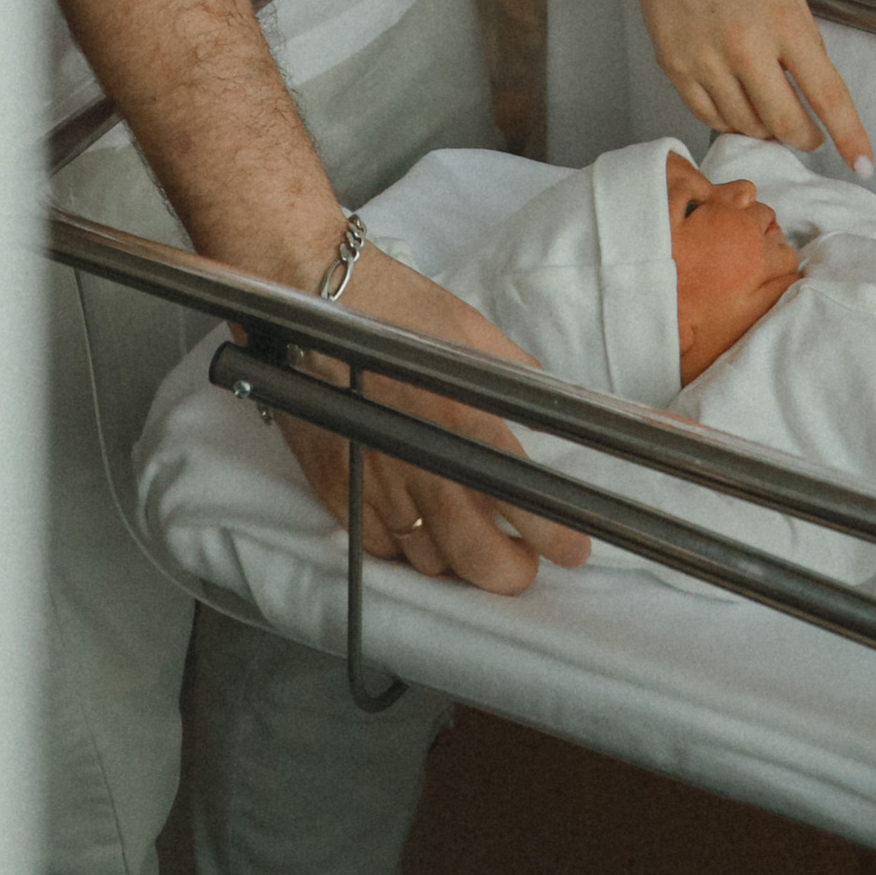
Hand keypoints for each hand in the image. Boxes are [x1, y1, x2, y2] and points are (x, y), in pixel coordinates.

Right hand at [277, 246, 591, 594]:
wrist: (303, 301)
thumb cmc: (387, 304)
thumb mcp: (464, 326)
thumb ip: (508, 367)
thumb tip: (541, 389)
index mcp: (459, 414)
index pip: (518, 493)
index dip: (553, 534)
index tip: (572, 550)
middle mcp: (419, 458)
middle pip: (471, 552)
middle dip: (507, 573)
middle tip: (524, 566)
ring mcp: (373, 480)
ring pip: (426, 559)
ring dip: (458, 565)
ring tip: (476, 550)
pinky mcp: (335, 488)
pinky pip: (379, 546)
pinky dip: (407, 552)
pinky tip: (423, 538)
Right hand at [610, 0, 872, 171]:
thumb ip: (803, 42)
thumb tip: (812, 92)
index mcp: (784, 23)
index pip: (827, 94)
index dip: (849, 135)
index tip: (862, 163)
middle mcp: (746, 48)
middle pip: (784, 124)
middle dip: (803, 138)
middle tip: (809, 136)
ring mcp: (707, 61)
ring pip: (745, 126)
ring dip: (764, 129)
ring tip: (768, 110)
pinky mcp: (675, 68)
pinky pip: (709, 117)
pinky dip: (729, 120)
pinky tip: (738, 106)